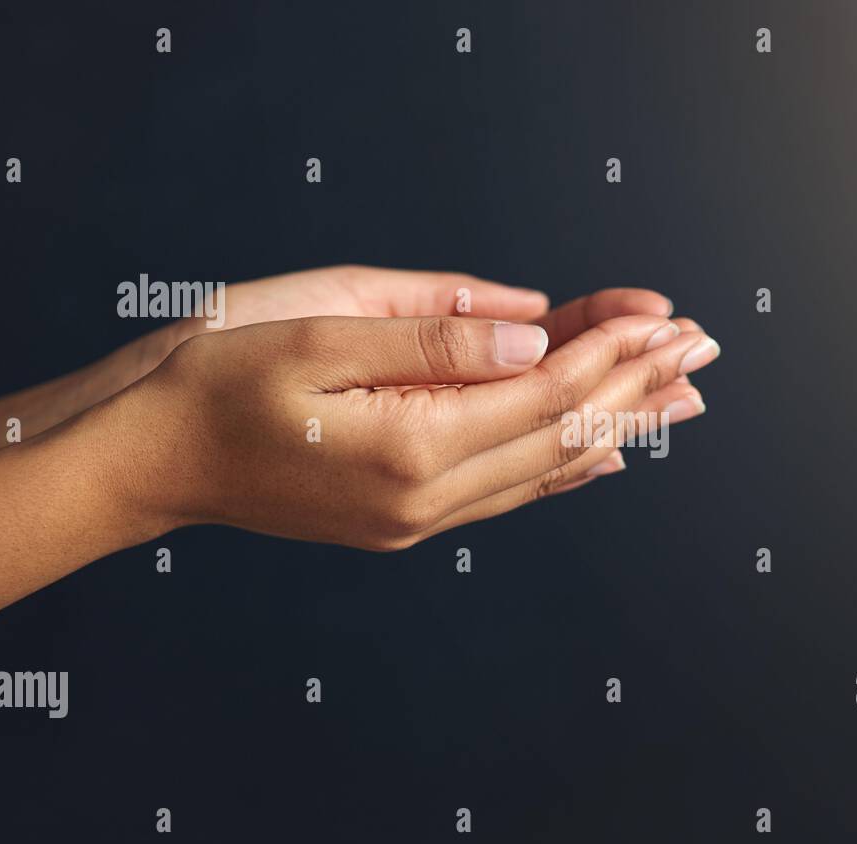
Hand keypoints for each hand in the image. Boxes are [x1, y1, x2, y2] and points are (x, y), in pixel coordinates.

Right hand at [0, 265, 675, 458]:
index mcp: (412, 445)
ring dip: (619, 428)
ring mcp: (420, 517)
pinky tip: (606, 455)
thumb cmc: (217, 380)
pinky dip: (566, 466)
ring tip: (684, 398)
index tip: (666, 314)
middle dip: (638, 387)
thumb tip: (538, 334)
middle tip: (705, 348)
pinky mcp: (407, 517)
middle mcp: (429, 497)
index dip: (612, 351)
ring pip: (546, 467)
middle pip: (563, 435)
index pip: (546, 393)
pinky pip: (509, 491)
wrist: (151, 455)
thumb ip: (439, 336)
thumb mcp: (321, 330)